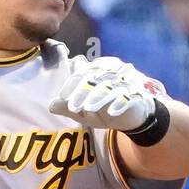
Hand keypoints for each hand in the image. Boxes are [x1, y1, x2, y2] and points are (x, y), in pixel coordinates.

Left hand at [50, 58, 166, 132]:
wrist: (132, 118)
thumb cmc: (105, 109)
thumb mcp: (84, 111)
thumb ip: (68, 107)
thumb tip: (51, 106)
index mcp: (99, 70)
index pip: (83, 73)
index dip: (72, 85)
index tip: (63, 98)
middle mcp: (113, 72)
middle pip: (96, 78)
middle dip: (83, 92)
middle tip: (73, 107)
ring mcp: (126, 82)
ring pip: (111, 86)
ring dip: (99, 97)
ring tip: (88, 109)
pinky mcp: (137, 94)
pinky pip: (129, 96)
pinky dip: (120, 103)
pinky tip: (111, 112)